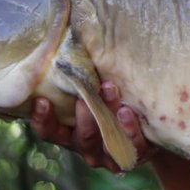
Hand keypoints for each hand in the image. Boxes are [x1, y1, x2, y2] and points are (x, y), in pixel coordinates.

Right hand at [29, 81, 156, 172]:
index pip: (50, 131)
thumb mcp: (92, 90)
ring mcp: (110, 154)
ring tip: (108, 90)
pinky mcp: (134, 153)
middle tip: (84, 96)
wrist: (148, 124)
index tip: (41, 100)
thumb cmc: (110, 98)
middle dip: (82, 116)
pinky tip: (126, 111)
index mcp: (69, 132)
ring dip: (106, 115)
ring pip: (105, 140)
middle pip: (80, 137)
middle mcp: (87, 146)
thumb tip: (70, 35)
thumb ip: (79, 77)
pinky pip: (132, 147)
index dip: (43, 120)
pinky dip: (129, 129)